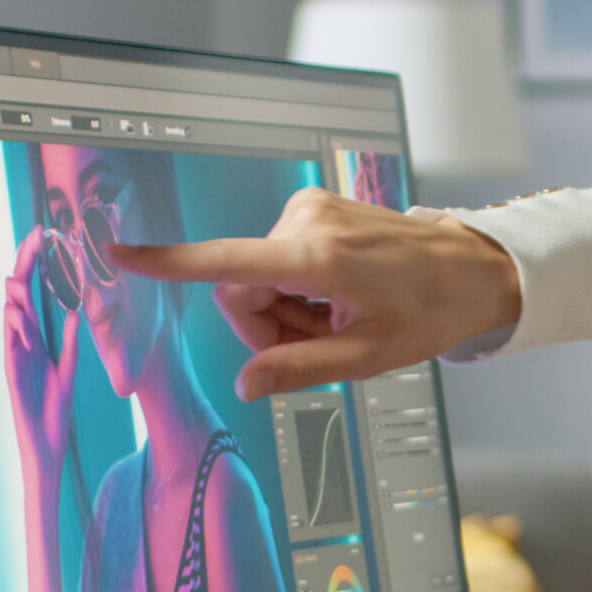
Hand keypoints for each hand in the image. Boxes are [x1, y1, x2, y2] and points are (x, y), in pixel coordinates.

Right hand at [4, 225, 78, 485]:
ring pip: (8, 317)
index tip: (45, 236)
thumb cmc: (52, 409)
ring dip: (17, 295)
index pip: (33, 293)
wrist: (45, 445)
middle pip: (17, 296)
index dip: (37, 265)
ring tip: (24, 277)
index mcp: (32, 338)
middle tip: (35, 236)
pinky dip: (17, 330)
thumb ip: (70, 340)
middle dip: (24, 266)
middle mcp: (18, 342)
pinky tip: (24, 315)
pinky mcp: (11, 375)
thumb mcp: (66, 367)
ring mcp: (12, 357)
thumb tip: (78, 310)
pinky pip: (10, 346)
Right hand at [109, 188, 520, 398]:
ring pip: (256, 276)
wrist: (470, 268)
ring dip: (285, 308)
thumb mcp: (367, 356)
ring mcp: (309, 208)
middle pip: (238, 287)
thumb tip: (246, 383)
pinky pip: (275, 257)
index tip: (122, 255)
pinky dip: (296, 287)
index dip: (169, 264)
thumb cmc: (429, 310)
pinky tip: (335, 296)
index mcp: (319, 256)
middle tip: (320, 339)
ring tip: (337, 315)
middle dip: (267, 325)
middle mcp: (307, 220)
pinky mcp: (312, 207)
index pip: (228, 264)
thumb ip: (299, 370)